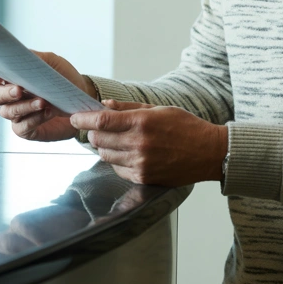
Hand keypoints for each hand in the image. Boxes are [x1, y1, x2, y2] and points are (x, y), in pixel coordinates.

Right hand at [0, 51, 93, 142]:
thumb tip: (17, 55)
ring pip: (8, 112)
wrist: (82, 99)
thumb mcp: (51, 62)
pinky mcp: (26, 130)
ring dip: (24, 106)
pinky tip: (47, 112)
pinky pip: (22, 126)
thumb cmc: (64, 78)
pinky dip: (34, 119)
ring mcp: (17, 114)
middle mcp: (10, 96)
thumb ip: (33, 58)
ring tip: (42, 101)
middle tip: (19, 90)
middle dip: (5, 93)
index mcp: (12, 77)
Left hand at [70, 100, 228, 185]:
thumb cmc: (185, 126)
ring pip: (105, 155)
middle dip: (94, 131)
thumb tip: (104, 105)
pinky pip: (117, 169)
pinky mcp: (143, 178)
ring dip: (105, 146)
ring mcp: (140, 163)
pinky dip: (117, 160)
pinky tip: (128, 153)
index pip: (102, 121)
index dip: (83, 118)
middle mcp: (139, 144)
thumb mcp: (158, 109)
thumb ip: (128, 108)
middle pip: (99, 139)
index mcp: (142, 122)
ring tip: (117, 139)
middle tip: (99, 127)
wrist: (208, 153)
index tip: (74, 117)